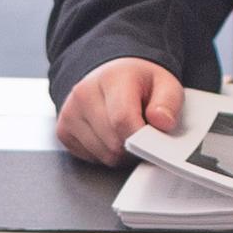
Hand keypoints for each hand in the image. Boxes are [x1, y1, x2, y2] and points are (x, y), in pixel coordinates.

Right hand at [56, 58, 187, 166]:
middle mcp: (84, 93)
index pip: (123, 121)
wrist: (110, 75)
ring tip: (125, 132)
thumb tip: (162, 122)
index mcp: (111, 78)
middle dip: (133, 146)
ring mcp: (69, 113)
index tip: (153, 142)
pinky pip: (90, 158)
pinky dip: (104, 153)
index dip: (142, 139)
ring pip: (103, 155)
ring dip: (120, 152)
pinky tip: (109, 135)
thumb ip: (169, 102)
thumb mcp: (165, 84)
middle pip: (114, 143)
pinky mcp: (63, 130)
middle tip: (142, 132)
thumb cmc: (137, 82)